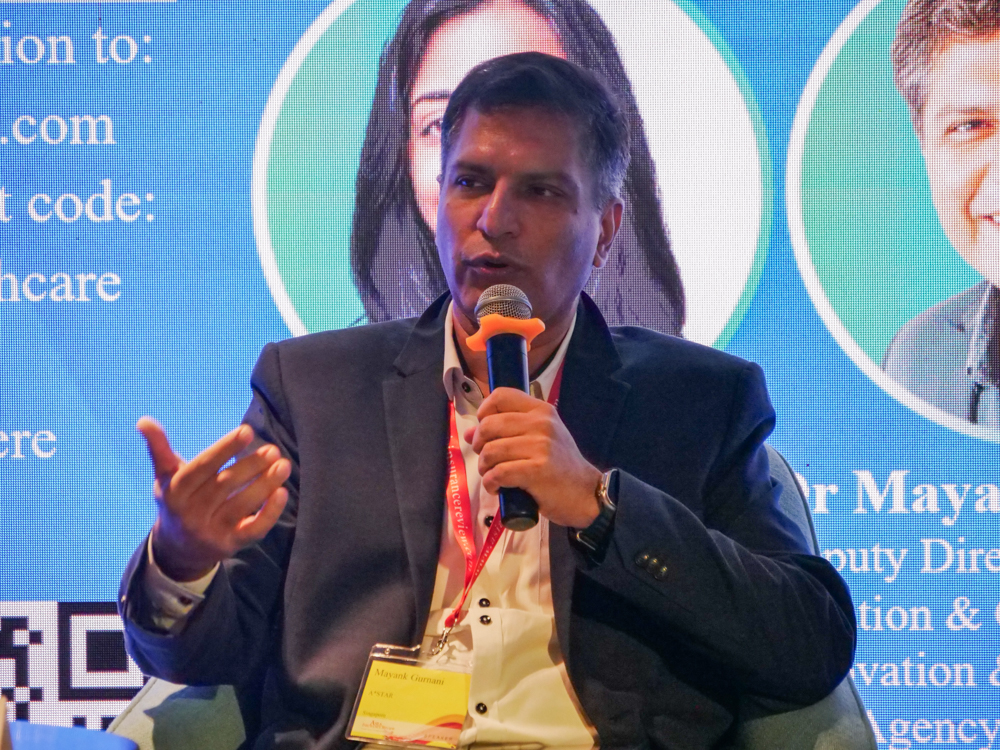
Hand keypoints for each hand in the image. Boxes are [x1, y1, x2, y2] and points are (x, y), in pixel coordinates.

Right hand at [136, 417, 290, 581]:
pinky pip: (253, 530)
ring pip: (242, 506)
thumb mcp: (165, 477)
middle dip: (251, 465)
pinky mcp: (230, 544)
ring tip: (283, 465)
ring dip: (265, 485)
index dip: (225, 449)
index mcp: (176, 491)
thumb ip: (159, 449)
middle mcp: (191, 513)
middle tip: (273, 449)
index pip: (202, 467)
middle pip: (225, 485)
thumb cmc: (176, 502)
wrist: (177, 550)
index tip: (247, 430)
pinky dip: (269, 513)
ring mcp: (211, 531)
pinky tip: (283, 493)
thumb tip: (143, 420)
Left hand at [465, 388, 601, 527]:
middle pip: (489, 425)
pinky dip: (491, 483)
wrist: (585, 493)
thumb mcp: (539, 439)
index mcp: (541, 411)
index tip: (484, 428)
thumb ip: (507, 431)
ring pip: (491, 451)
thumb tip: (470, 433)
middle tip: (486, 458)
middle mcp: (541, 424)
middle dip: (480, 445)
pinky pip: (498, 473)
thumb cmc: (559, 466)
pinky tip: (498, 488)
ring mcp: (541, 446)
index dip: (484, 410)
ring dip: (484, 467)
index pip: (501, 395)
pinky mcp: (537, 470)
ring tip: (493, 476)